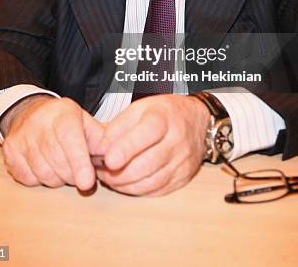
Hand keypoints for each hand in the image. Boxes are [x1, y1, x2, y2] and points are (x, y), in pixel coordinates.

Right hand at [1, 95, 104, 189]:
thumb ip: (101, 140)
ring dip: (57, 178)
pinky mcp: (10, 151)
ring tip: (61, 167)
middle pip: (58, 162)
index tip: (87, 182)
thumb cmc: (63, 121)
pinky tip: (44, 166)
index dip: (79, 164)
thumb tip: (114, 158)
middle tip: (78, 173)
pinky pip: (27, 178)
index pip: (71, 141)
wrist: (30, 111)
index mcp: (63, 114)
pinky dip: (39, 179)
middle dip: (72, 175)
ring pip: (43, 173)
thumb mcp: (85, 123)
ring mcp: (22, 137)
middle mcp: (40, 123)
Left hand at [95, 94, 209, 196]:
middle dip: (121, 172)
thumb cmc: (164, 114)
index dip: (127, 148)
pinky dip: (138, 190)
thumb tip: (101, 149)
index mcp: (164, 118)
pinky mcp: (183, 177)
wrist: (196, 121)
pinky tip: (127, 184)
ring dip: (126, 185)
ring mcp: (182, 161)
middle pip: (148, 163)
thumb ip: (118, 127)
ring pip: (152, 181)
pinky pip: (158, 190)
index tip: (109, 160)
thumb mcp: (139, 108)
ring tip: (110, 178)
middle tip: (101, 171)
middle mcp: (177, 140)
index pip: (147, 133)